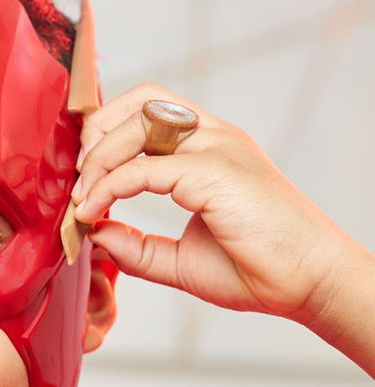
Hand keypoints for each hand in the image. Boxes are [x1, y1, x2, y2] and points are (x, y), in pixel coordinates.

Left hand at [71, 81, 358, 326]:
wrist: (308, 286)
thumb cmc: (255, 269)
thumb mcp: (178, 259)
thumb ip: (135, 245)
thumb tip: (94, 234)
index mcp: (209, 147)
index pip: (148, 111)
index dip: (105, 136)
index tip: (82, 182)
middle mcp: (213, 137)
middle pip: (140, 100)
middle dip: (96, 133)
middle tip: (77, 179)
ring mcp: (218, 148)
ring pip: (139, 122)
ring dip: (99, 157)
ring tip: (81, 197)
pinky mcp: (216, 172)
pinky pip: (145, 167)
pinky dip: (110, 186)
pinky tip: (92, 211)